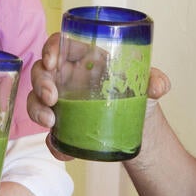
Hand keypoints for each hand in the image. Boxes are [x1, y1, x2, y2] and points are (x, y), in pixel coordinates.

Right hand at [27, 32, 170, 160]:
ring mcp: (62, 102)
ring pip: (36, 100)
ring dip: (37, 111)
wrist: (139, 128)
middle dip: (40, 83)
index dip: (51, 48)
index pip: (62, 44)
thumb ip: (155, 81)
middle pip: (42, 71)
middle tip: (51, 99)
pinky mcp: (62, 127)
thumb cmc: (138, 96)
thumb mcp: (148, 86)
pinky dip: (53, 144)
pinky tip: (64, 151)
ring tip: (51, 124)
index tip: (52, 61)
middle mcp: (69, 77)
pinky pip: (48, 134)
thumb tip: (159, 86)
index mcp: (87, 59)